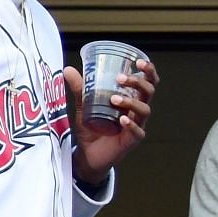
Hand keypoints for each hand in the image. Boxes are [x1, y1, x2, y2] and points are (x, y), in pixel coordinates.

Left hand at [67, 58, 158, 184]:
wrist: (87, 155)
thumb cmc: (92, 128)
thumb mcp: (84, 106)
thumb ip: (80, 89)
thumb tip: (68, 69)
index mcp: (131, 99)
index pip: (147, 82)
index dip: (148, 71)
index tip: (139, 62)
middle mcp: (137, 111)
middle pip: (148, 93)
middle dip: (138, 82)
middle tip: (120, 78)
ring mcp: (136, 126)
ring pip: (144, 110)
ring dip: (131, 102)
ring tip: (114, 99)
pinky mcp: (131, 141)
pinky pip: (137, 132)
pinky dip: (131, 124)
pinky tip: (123, 120)